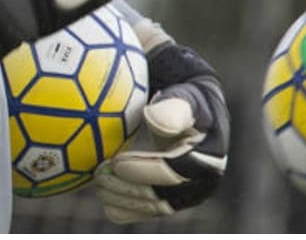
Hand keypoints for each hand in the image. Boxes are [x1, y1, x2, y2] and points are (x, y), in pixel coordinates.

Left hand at [94, 22, 228, 223]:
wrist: (179, 107)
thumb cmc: (182, 95)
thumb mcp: (186, 93)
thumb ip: (175, 106)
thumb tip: (156, 120)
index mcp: (208, 161)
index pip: (174, 173)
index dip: (145, 170)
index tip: (118, 161)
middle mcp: (197, 185)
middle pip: (158, 197)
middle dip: (127, 188)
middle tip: (99, 174)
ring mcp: (179, 197)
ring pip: (146, 208)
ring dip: (119, 196)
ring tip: (96, 178)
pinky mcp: (161, 202)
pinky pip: (137, 212)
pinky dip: (118, 204)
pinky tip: (100, 188)